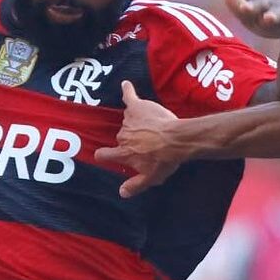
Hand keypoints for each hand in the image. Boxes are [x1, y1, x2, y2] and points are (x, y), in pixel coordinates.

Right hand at [100, 80, 186, 196]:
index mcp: (124, 153)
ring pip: (128, 121)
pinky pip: (129, 96)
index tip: (104, 155)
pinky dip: (127, 90)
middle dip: (131, 139)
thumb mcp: (151, 178)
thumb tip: (122, 193)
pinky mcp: (138, 107)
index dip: (103, 155)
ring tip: (151, 126)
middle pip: (120, 137)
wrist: (177, 140)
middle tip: (147, 142)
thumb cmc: (165, 160)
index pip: (104, 155)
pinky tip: (126, 85)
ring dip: (136, 123)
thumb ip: (135, 185)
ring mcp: (129, 120)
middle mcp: (123, 136)